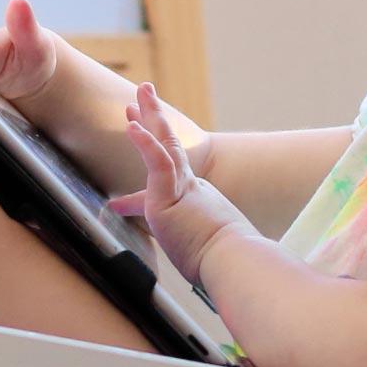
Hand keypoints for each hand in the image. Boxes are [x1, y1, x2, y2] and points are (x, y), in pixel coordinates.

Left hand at [108, 81, 258, 291]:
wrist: (236, 263)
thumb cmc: (226, 265)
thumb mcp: (203, 255)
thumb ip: (198, 254)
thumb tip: (210, 273)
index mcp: (197, 201)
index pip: (171, 170)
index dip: (157, 149)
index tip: (142, 132)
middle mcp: (192, 188)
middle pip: (170, 145)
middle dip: (154, 118)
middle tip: (143, 94)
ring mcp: (182, 189)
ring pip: (164, 144)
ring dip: (149, 116)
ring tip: (137, 94)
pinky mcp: (173, 194)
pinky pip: (157, 160)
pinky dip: (144, 142)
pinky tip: (130, 126)